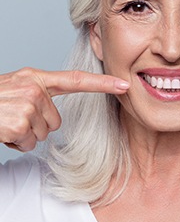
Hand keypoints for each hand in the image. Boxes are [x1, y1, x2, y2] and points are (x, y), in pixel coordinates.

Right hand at [0, 67, 129, 151]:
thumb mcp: (14, 90)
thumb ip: (38, 95)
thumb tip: (53, 117)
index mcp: (35, 78)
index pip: (75, 80)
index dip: (102, 83)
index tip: (124, 85)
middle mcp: (34, 87)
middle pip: (56, 120)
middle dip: (36, 125)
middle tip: (13, 118)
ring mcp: (27, 103)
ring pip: (43, 133)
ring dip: (24, 134)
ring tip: (5, 123)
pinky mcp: (19, 120)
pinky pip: (28, 142)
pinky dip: (14, 143)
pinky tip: (2, 131)